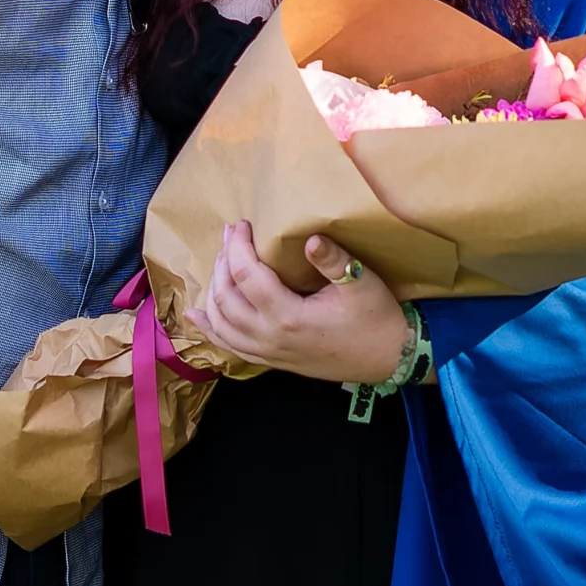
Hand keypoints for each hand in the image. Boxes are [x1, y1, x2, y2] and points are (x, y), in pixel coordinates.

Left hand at [187, 223, 407, 383]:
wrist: (389, 357)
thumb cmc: (376, 317)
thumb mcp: (361, 282)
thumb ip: (333, 260)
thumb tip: (310, 238)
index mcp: (289, 317)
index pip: (246, 276)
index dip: (237, 247)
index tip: (241, 224)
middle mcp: (271, 338)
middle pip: (226, 298)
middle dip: (222, 263)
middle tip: (230, 236)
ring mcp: (269, 353)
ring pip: (222, 323)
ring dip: (213, 291)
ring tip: (220, 262)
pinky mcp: (273, 360)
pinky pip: (230, 346)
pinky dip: (210, 328)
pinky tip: (196, 315)